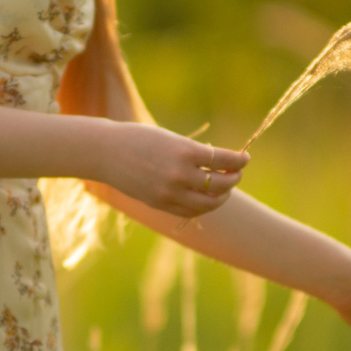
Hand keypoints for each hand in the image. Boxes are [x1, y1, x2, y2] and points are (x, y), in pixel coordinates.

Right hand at [97, 124, 248, 218]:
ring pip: (209, 202)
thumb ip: (193, 155)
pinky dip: (204, 205)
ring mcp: (170, 193)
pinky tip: (206, 197)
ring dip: (222, 195)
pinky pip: (191, 211)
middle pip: (221, 184)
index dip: (239, 160)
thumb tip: (219, 166)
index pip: (224, 160)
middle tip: (236, 173)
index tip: (244, 159)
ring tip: (224, 187)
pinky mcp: (161, 204)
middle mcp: (180, 175)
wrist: (106, 152)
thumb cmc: (139, 139)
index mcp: (184, 151)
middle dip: (234, 178)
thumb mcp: (171, 140)